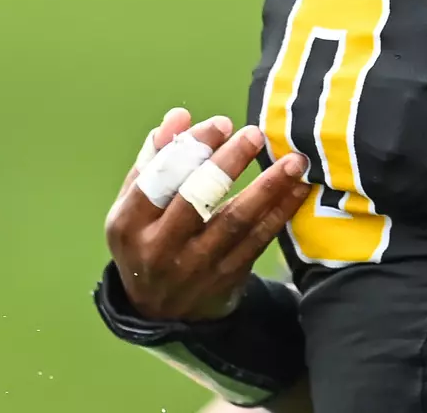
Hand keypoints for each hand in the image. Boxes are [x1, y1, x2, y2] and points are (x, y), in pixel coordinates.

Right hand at [104, 108, 309, 321]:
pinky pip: (258, 241)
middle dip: (227, 164)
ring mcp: (195, 267)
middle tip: (254, 134)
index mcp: (129, 225)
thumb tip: (179, 115)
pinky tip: (298, 187)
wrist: (161, 311)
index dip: (190, 150)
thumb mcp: (136, 204)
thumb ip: (155, 157)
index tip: (221, 123)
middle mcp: (159, 249)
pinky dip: (280, 212)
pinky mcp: (226, 278)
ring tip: (293, 160)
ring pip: (235, 222)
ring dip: (267, 188)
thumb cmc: (148, 238)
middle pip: (196, 201)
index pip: (158, 181)